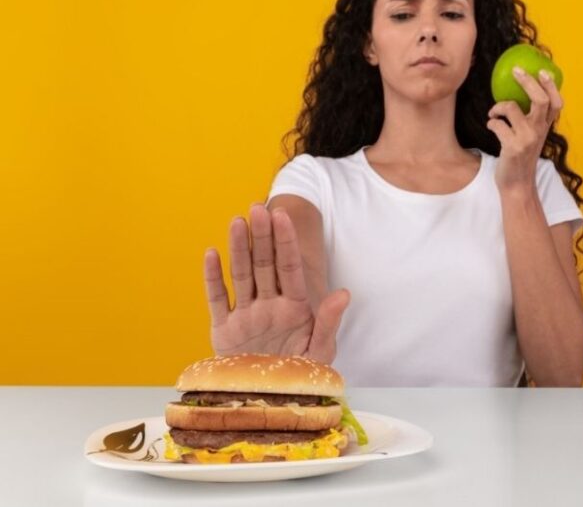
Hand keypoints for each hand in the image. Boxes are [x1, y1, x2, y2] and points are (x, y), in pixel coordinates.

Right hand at [204, 204, 349, 362]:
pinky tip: (211, 253)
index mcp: (294, 308)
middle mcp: (269, 306)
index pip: (290, 268)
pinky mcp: (224, 331)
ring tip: (237, 222)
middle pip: (264, 265)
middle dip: (262, 237)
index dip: (286, 242)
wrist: (272, 400)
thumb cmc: (301, 373)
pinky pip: (218, 299)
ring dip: (239, 249)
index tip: (283, 216)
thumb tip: (344, 293)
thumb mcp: (321, 351)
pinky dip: (213, 278)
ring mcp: (246, 316)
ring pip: (241, 275)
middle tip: (257, 208)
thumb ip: (329, 322)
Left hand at [486, 67, 563, 192]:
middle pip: (539, 100)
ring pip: (512, 108)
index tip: (543, 71)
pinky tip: (491, 125)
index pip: (556, 103)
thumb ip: (532, 121)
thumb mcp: (532, 138)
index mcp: (545, 128)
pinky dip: (492, 122)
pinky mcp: (512, 147)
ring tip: (494, 113)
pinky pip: (498, 125)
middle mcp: (539, 131)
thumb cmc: (521, 158)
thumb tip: (520, 97)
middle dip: (527, 82)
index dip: (551, 86)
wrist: (517, 185)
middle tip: (516, 71)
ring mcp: (527, 139)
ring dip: (498, 106)